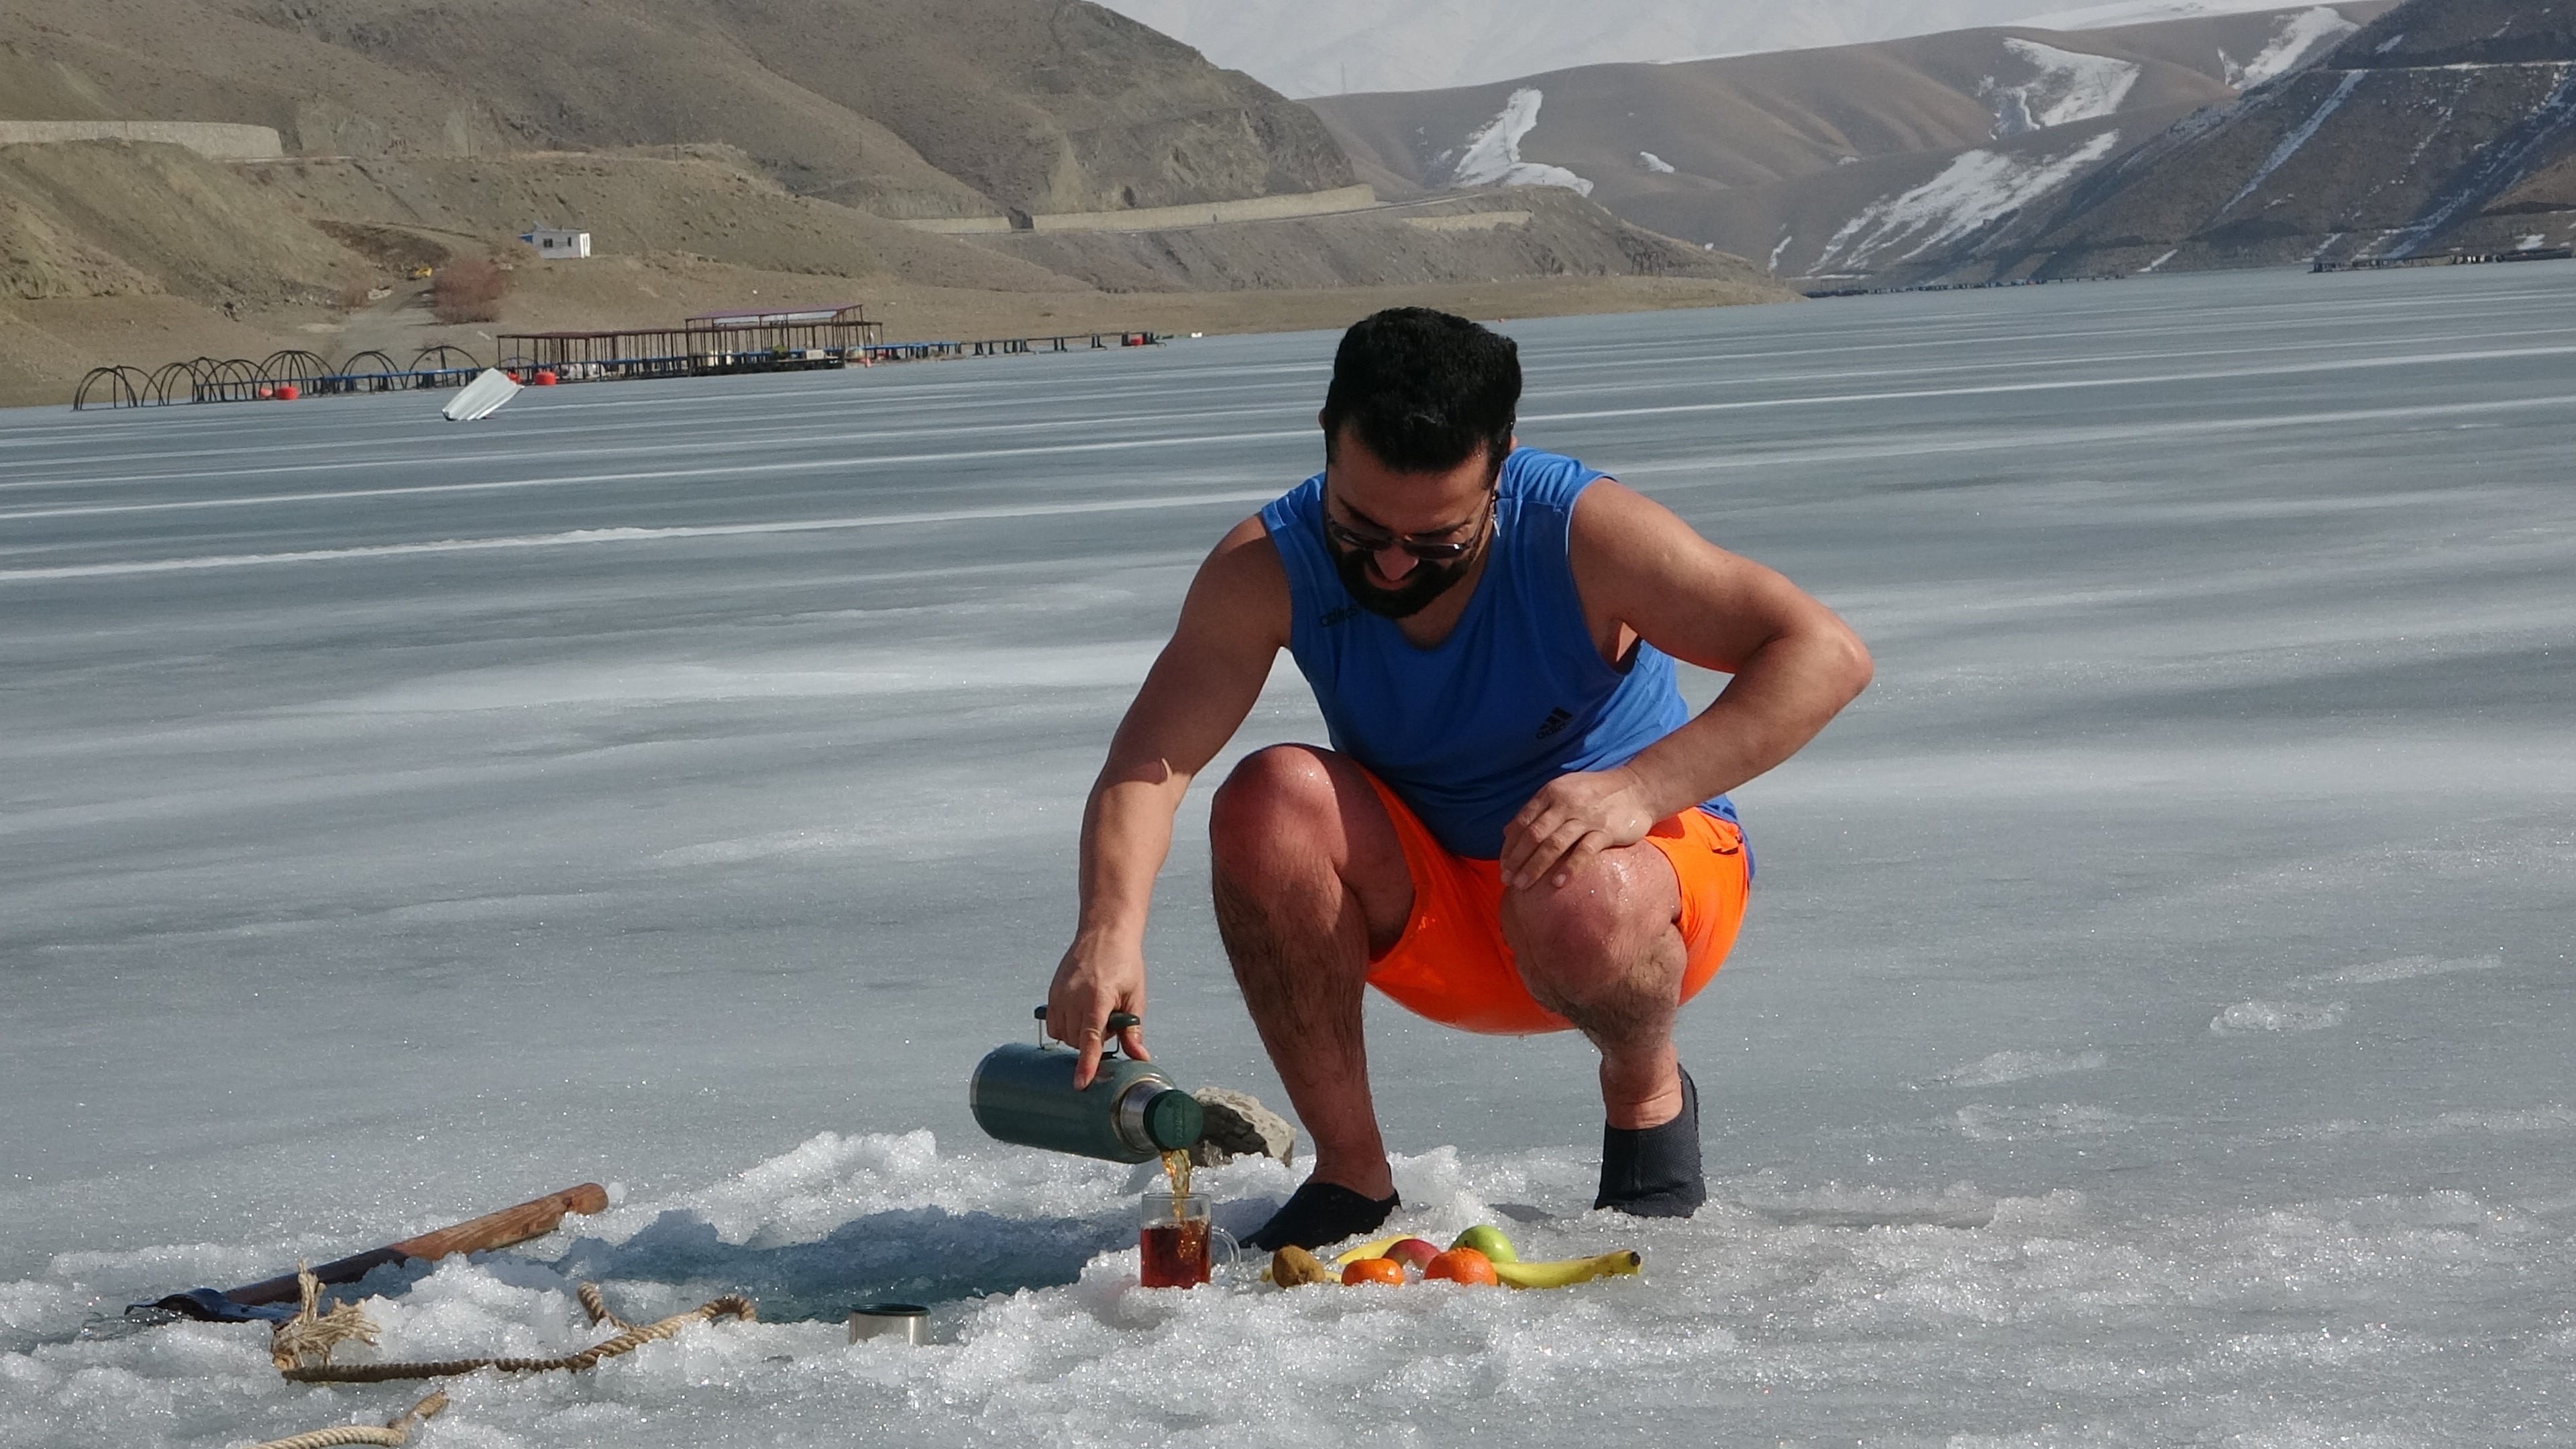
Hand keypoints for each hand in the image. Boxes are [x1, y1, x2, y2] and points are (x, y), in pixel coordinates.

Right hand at [1046, 935, 1150, 1088]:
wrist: (1104, 934)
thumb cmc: (1124, 963)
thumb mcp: (1136, 996)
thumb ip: (1133, 1030)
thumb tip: (1140, 1057)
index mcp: (1098, 999)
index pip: (1090, 1039)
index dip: (1086, 1064)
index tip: (1081, 1084)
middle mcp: (1073, 998)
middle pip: (1078, 1042)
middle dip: (1094, 1041)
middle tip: (1110, 1020)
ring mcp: (1059, 995)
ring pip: (1063, 1036)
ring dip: (1079, 1036)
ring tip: (1096, 1014)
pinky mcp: (1052, 993)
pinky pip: (1053, 1024)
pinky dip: (1066, 1028)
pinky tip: (1081, 1014)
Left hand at [1501, 767, 1658, 890]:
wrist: (1638, 787)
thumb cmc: (1595, 792)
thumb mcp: (1562, 791)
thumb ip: (1536, 810)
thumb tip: (1506, 831)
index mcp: (1551, 793)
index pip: (1522, 822)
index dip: (1510, 846)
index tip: (1503, 866)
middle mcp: (1565, 803)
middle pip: (1534, 835)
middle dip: (1517, 859)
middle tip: (1508, 880)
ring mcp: (1586, 817)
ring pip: (1554, 844)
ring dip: (1535, 866)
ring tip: (1523, 885)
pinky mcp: (1606, 830)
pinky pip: (1584, 851)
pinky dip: (1569, 868)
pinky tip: (1557, 883)